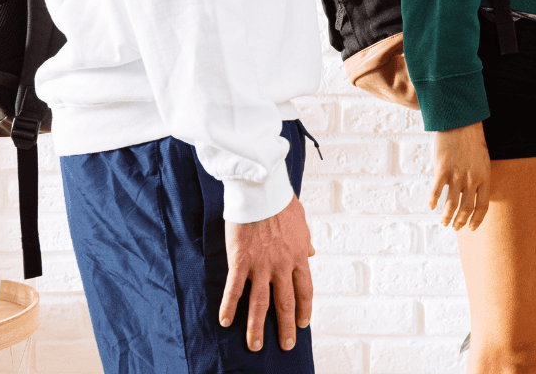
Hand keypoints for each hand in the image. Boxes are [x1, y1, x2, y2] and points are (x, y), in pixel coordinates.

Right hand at [219, 196, 314, 352]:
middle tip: (286, 345)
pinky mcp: (241, 261)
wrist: (263, 190)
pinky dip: (230, 307)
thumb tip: (310, 254)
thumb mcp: (301, 222)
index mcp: (297, 256)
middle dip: (286, 327)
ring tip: (255, 346)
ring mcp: (261, 265)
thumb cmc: (281, 203)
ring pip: (260, 303)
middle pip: (285, 303)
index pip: (305, 290)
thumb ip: (304, 242)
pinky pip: (234, 289)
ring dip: (257, 327)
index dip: (304, 309)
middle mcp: (282, 265)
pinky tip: (225, 322)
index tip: (303, 324)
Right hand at [429, 122, 490, 230]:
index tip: (471, 228)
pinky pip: (436, 191)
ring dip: (446, 217)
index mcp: (484, 177)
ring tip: (444, 222)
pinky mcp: (442, 169)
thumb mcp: (482, 160)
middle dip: (460, 222)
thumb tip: (472, 195)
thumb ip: (479, 178)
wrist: (461, 121)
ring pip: (451, 205)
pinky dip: (433, 201)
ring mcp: (457, 175)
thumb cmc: (472, 141)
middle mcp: (471, 179)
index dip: (477, 220)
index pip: (483, 206)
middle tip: (455, 227)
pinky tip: (431, 206)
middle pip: (466, 209)